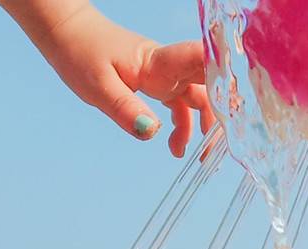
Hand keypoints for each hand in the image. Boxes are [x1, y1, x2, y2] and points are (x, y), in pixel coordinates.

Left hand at [6, 2, 214, 157]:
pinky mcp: (157, 83)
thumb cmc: (80, 52)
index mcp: (158, 62)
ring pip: (198, 97)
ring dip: (205, 124)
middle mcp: (168, 66)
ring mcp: (165, 74)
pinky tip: (176, 146)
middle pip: (209, 84)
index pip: (200, 61)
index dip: (224, 75)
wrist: (66, 33)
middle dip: (223, 110)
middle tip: (221, 143)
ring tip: (198, 156)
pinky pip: (181, 104)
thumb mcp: (98, 86)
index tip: (240, 97)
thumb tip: (152, 132)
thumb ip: (126, 109)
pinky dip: (184, 125)